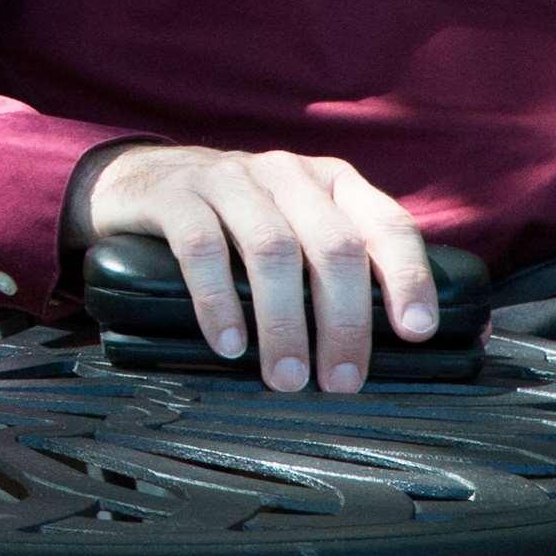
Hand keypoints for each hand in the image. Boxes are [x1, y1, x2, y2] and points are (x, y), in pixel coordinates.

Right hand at [83, 144, 439, 395]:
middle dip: (344, 320)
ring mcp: (228, 179)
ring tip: (287, 378)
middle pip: (333, 245)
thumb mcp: (295, 226)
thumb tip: (401, 348)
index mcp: (331, 181)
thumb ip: (336, 264)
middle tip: (341, 382)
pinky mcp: (175, 196)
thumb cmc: (236, 223)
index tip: (415, 333)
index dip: (408, 277)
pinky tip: (229, 344)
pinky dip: (220, 302)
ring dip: (284, 322)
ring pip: (272, 249)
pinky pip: (202, 248)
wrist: (140, 180)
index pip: (386, 223)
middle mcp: (286, 173)